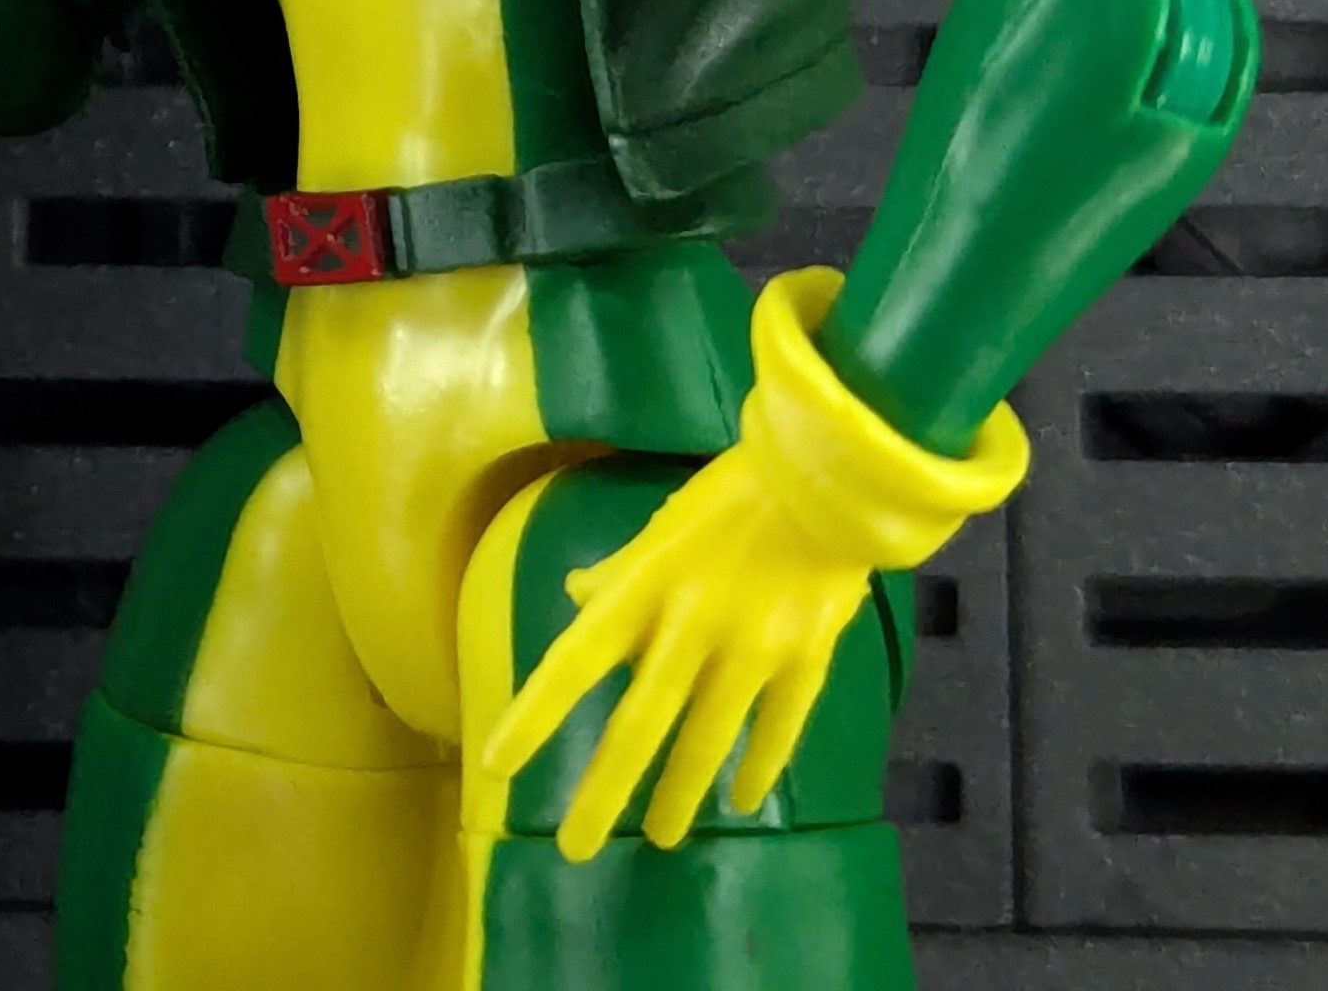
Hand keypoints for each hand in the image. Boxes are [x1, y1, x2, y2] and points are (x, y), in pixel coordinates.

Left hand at [477, 433, 875, 859]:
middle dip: (605, 790)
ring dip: (681, 793)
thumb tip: (577, 597)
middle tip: (577, 849)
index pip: (574, 662)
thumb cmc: (733, 494)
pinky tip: (744, 799)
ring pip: (707, 740)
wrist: (829, 477)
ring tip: (663, 837)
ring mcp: (754, 648)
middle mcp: (691, 626)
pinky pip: (780, 727)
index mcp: (644, 588)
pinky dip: (760, 765)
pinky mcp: (808, 658)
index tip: (497, 764)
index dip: (535, 715)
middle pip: (639, 723)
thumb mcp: (662, 525)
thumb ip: (620, 574)